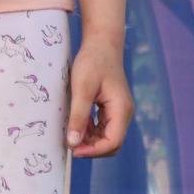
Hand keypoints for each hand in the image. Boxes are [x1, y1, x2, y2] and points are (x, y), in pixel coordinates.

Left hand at [65, 38, 133, 158]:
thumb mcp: (82, 88)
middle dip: (92, 148)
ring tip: (70, 133)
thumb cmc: (92, 61)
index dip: (94, 151)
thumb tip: (73, 143)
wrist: (101, 42)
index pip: (113, 142)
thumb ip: (79, 116)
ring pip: (106, 137)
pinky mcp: (112, 108)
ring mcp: (119, 111)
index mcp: (121, 110)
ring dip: (90, 140)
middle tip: (69, 143)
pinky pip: (103, 128)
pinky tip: (76, 123)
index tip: (73, 150)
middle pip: (111, 144)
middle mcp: (124, 114)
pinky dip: (90, 131)